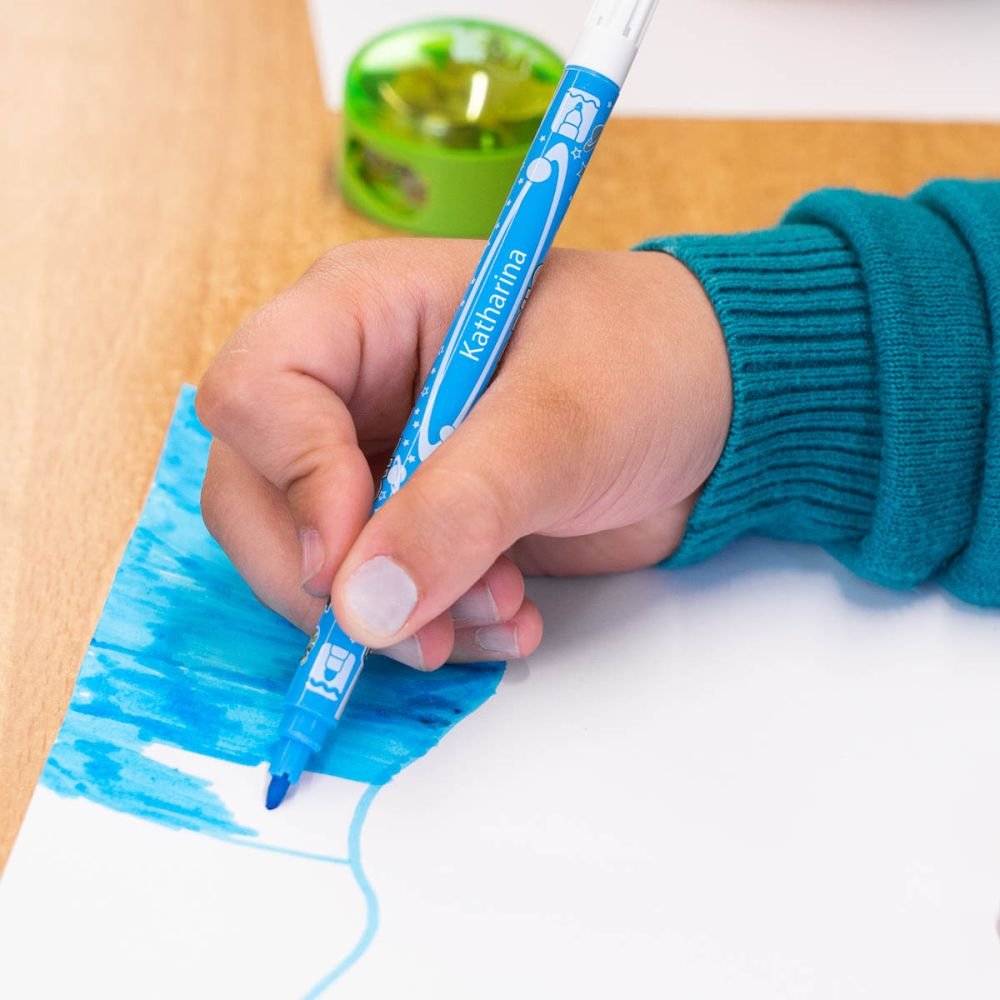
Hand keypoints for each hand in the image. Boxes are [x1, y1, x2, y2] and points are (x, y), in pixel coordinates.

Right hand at [197, 238, 730, 667]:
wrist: (717, 413)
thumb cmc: (645, 364)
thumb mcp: (560, 423)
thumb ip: (460, 506)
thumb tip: (361, 607)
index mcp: (364, 312)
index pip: (256, 392)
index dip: (289, 480)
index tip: (353, 555)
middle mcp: (351, 387)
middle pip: (255, 493)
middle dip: (332, 580)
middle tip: (416, 628)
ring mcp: (377, 460)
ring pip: (314, 563)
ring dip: (397, 614)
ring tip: (502, 610)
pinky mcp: (414, 523)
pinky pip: (378, 596)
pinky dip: (435, 626)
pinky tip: (511, 617)